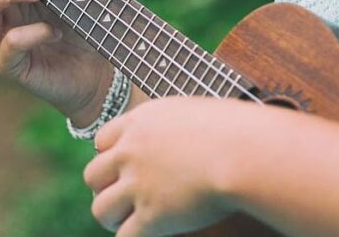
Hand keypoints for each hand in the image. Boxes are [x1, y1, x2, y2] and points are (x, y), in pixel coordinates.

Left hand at [84, 97, 259, 236]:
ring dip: (114, 218)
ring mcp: (138, 184)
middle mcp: (131, 151)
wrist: (245, 151)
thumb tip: (184, 132)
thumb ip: (176, 125)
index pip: (102, 141)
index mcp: (141, 122)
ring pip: (102, 209)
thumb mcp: (196, 113)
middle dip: (105, 189)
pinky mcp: (152, 216)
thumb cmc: (237, 130)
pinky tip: (149, 236)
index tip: (125, 169)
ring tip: (130, 222)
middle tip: (124, 199)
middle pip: (93, 175)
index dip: (111, 157)